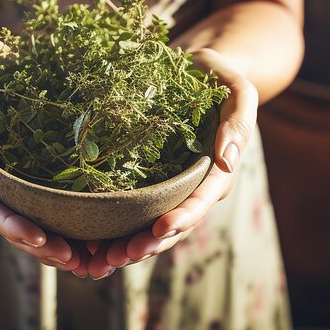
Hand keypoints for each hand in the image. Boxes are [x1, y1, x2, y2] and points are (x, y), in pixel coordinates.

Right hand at [0, 51, 81, 271]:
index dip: (10, 225)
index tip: (38, 238)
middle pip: (12, 221)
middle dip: (39, 244)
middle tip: (72, 260)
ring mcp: (12, 176)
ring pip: (33, 215)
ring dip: (57, 238)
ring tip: (88, 256)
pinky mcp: (32, 165)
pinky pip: (49, 193)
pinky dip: (68, 212)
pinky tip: (96, 225)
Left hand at [85, 48, 257, 278]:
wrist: (195, 69)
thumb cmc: (218, 78)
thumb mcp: (238, 91)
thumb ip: (239, 121)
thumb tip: (227, 159)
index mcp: (216, 169)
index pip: (202, 199)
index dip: (183, 216)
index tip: (159, 228)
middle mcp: (193, 182)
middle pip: (174, 222)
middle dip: (149, 243)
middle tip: (118, 258)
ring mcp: (169, 182)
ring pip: (151, 222)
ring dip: (128, 245)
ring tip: (98, 260)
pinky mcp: (148, 174)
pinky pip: (133, 205)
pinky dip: (115, 225)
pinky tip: (90, 240)